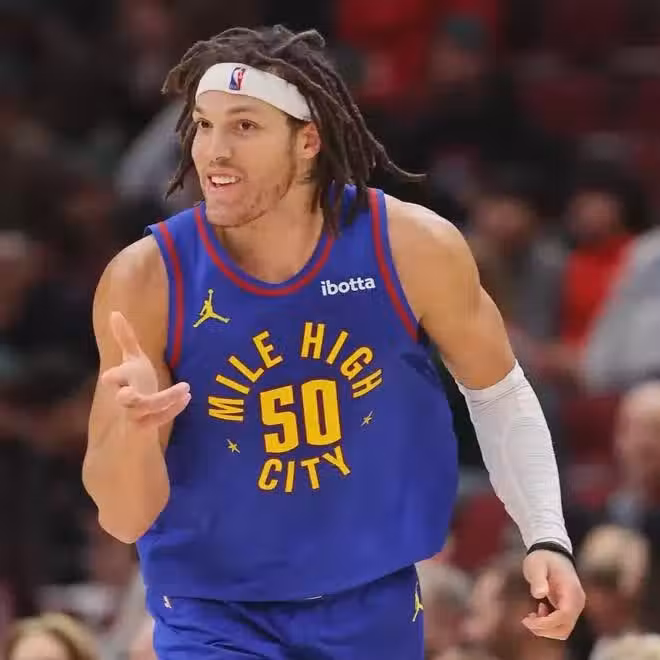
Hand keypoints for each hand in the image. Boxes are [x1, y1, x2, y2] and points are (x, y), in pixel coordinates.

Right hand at [101, 311, 190, 428]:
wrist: (138, 414)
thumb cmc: (135, 381)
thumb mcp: (132, 359)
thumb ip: (125, 338)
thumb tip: (114, 313)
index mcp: (121, 380)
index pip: (111, 379)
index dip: (112, 378)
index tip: (109, 377)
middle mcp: (125, 398)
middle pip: (123, 399)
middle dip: (128, 397)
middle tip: (136, 393)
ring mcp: (135, 413)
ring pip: (146, 408)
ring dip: (166, 398)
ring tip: (186, 387)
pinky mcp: (147, 425)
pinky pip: (159, 419)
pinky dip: (173, 408)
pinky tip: (187, 397)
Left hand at [522, 549, 585, 639]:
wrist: (552, 552)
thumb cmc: (543, 558)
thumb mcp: (536, 564)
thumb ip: (538, 579)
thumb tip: (540, 594)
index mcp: (571, 591)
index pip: (564, 616)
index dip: (547, 622)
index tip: (528, 619)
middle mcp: (577, 602)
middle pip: (564, 628)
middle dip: (544, 629)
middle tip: (525, 620)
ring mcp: (574, 606)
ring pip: (563, 630)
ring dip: (545, 629)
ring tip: (530, 616)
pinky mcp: (569, 608)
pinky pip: (561, 625)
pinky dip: (548, 625)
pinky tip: (537, 612)